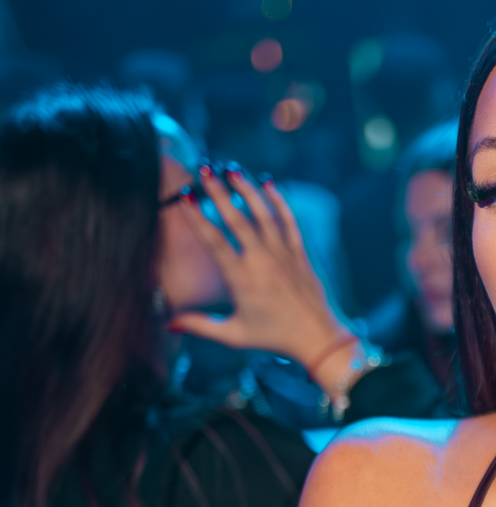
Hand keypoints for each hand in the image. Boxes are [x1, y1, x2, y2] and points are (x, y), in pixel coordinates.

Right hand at [167, 167, 356, 386]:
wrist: (316, 337)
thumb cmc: (273, 337)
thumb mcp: (233, 335)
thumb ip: (200, 326)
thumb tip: (168, 323)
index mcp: (241, 279)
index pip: (214, 240)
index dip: (198, 216)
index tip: (186, 196)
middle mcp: (262, 261)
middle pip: (237, 219)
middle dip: (219, 192)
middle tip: (204, 170)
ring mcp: (283, 254)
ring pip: (264, 214)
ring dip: (247, 189)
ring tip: (232, 168)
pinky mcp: (300, 253)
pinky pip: (289, 221)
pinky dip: (279, 200)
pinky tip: (269, 182)